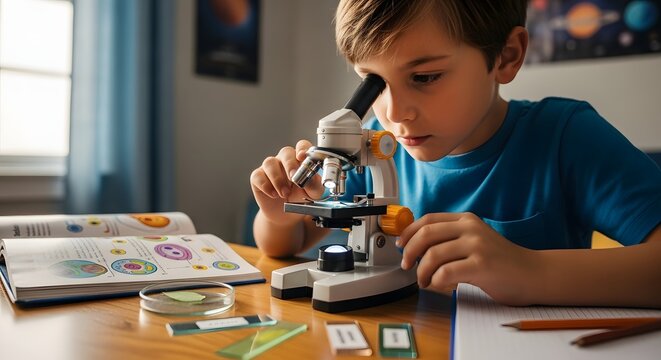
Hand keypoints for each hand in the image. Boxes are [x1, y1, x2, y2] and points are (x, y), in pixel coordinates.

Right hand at [250, 140, 324, 224]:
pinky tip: (273, 194)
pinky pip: (258, 176)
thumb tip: (312, 178)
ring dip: (278, 179)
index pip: (302, 146)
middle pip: (285, 152)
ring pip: (270, 162)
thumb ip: (314, 184)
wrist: (285, 215)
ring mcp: (270, 168)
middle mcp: (285, 160)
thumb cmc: (300, 199)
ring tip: (284, 193)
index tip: (302, 156)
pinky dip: (266, 185)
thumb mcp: (313, 194)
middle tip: (293, 178)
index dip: (302, 148)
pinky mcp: (258, 177)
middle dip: (290, 164)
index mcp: (300, 160)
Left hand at [398, 212, 539, 305]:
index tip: (400, 245)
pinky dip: (435, 280)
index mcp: (466, 220)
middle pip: (426, 235)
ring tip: (424, 281)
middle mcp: (471, 228)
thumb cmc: (501, 262)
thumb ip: (450, 239)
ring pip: (433, 255)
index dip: (409, 233)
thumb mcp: (474, 241)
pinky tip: (438, 285)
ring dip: (422, 272)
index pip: (428, 220)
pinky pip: (446, 272)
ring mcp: (477, 245)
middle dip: (410, 252)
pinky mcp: (482, 265)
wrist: (533, 274)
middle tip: (407, 266)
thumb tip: (416, 247)